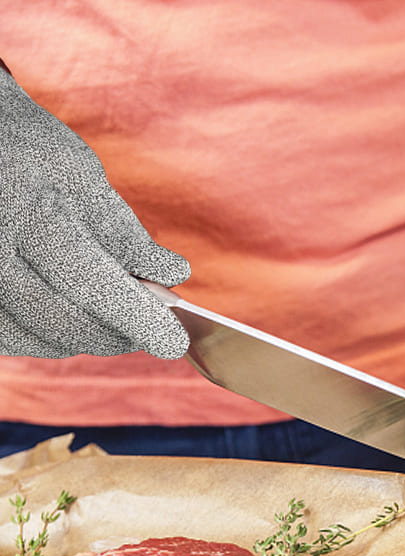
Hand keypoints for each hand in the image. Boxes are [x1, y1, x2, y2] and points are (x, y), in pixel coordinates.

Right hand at [0, 70, 189, 358]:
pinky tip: (64, 324)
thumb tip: (172, 277)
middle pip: (55, 317)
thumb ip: (121, 229)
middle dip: (109, 334)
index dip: (135, 317)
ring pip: (26, 335)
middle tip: (143, 334)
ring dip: (76, 339)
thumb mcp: (78, 172)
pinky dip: (38, 337)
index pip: (89, 279)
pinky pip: (2, 335)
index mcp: (26, 208)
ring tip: (107, 325)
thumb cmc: (24, 149)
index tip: (174, 344)